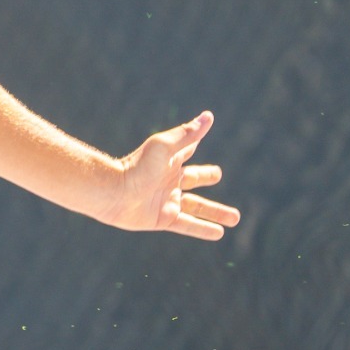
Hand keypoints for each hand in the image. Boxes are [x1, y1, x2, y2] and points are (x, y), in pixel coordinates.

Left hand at [102, 111, 237, 239]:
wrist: (114, 193)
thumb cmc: (137, 166)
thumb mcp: (165, 147)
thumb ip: (188, 134)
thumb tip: (208, 116)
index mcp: (170, 161)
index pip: (187, 150)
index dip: (193, 143)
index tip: (202, 133)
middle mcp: (169, 180)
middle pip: (194, 178)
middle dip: (205, 176)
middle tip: (217, 174)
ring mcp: (167, 200)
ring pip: (197, 207)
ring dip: (215, 212)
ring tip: (235, 218)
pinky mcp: (163, 219)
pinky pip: (188, 225)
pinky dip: (203, 229)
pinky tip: (219, 233)